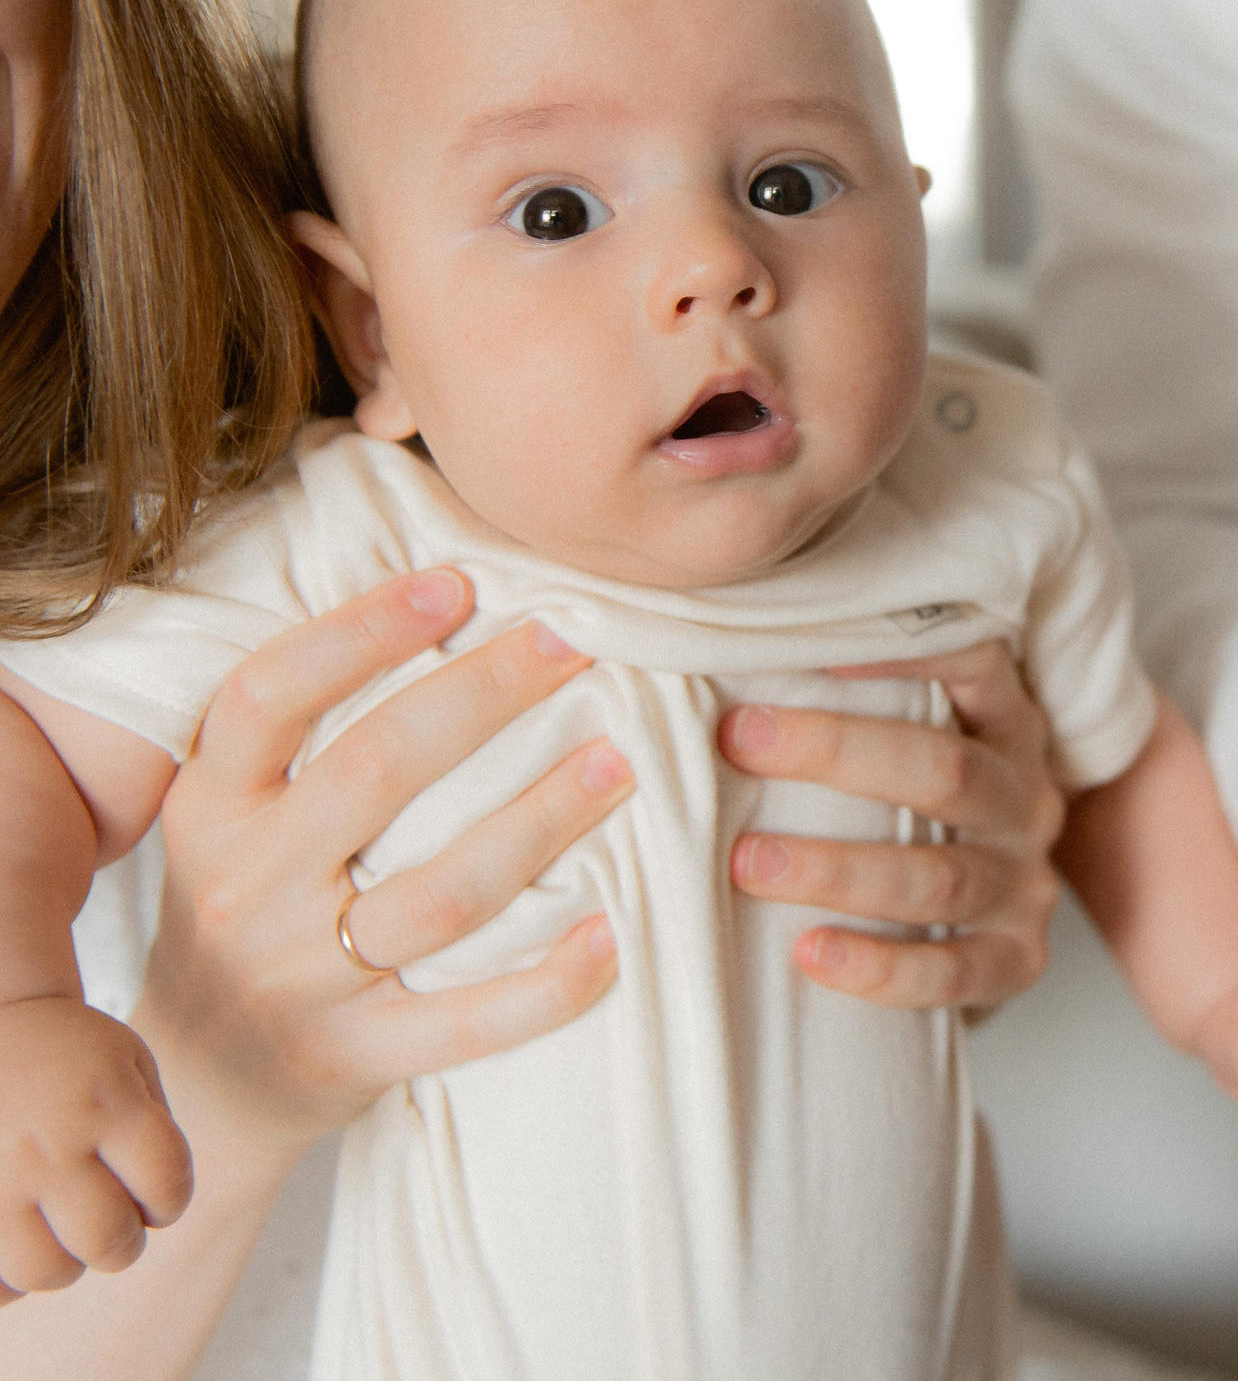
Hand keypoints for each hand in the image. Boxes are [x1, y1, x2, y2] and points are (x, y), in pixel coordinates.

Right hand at [0, 1000, 189, 1302]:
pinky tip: (16, 1245)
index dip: (170, 1201)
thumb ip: (153, 1130)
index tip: (155, 1195)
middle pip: (107, 1240)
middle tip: (111, 1223)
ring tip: (59, 1232)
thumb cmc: (71, 1055)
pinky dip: (8, 1281)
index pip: (167, 1183)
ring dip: (65, 1264)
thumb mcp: (130, 1065)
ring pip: (44, 1272)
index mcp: (105, 1104)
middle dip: (122, 1243)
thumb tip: (154, 1211)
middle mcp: (48, 1144)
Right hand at [134, 569, 626, 1151]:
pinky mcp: (358, 1054)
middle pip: (379, 770)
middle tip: (575, 647)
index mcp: (212, 808)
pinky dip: (546, 985)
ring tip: (617, 764)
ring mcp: (302, 978)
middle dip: (488, 695)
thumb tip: (440, 602)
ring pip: (443, 891)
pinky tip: (611, 935)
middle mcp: (249, 886)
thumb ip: (300, 732)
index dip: (360, 632)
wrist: (200, 1072)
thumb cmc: (249, 902)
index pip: (270, 695)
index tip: (457, 584)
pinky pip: (468, 1021)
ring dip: (542, 821)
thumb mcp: (233, 813)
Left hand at [721, 639, 1067, 1016]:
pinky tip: (809, 953)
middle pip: (945, 769)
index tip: (810, 638)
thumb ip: (841, 699)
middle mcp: (1026, 799)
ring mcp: (1026, 884)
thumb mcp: (907, 744)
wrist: (988, 924)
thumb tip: (690, 657)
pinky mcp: (1018, 960)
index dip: (904, 649)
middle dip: (836, 752)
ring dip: (838, 869)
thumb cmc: (912, 814)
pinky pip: (953, 972)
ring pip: (939, 877)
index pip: (976, 664)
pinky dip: (880, 967)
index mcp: (1006, 727)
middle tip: (738, 740)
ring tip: (747, 862)